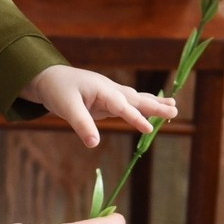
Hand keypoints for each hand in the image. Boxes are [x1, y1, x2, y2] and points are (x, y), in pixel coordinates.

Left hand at [22, 65, 176, 147]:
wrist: (48, 78)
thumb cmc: (57, 90)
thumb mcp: (66, 107)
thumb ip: (81, 125)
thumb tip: (94, 144)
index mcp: (101, 89)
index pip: (121, 105)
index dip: (135, 117)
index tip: (149, 129)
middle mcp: (109, 90)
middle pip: (135, 98)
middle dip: (154, 106)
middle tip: (174, 111)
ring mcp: (109, 95)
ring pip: (135, 99)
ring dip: (153, 104)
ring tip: (174, 107)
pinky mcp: (107, 101)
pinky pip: (128, 105)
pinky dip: (141, 107)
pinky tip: (153, 109)